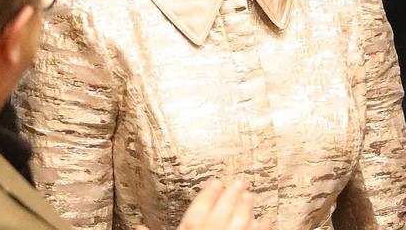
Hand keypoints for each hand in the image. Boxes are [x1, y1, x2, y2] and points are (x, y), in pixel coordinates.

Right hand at [135, 179, 270, 229]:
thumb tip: (137, 226)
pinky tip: (268, 219)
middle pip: (219, 218)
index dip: (206, 196)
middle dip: (230, 198)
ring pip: (237, 228)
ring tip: (251, 196)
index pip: (195, 215)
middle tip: (240, 182)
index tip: (216, 181)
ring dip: (246, 211)